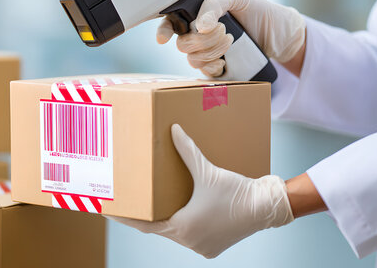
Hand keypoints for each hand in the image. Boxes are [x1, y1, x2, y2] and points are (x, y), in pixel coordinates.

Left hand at [109, 124, 293, 257]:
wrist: (267, 207)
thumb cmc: (236, 191)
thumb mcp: (207, 170)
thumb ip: (187, 151)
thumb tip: (173, 130)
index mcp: (182, 227)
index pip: (143, 224)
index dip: (125, 217)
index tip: (108, 211)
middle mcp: (190, 241)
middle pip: (158, 228)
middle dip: (145, 215)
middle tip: (130, 202)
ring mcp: (202, 246)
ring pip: (175, 232)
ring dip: (166, 219)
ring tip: (155, 204)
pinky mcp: (212, 247)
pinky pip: (190, 236)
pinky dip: (183, 224)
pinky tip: (180, 210)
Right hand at [157, 0, 305, 77]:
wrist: (283, 36)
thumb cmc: (262, 13)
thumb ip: (215, 5)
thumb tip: (199, 26)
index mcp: (200, 15)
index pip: (172, 22)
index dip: (164, 30)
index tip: (164, 39)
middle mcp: (200, 35)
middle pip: (182, 44)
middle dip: (202, 40)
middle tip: (224, 31)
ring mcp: (208, 53)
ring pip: (192, 60)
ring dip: (211, 52)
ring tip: (231, 42)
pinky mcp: (218, 69)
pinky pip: (205, 74)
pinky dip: (213, 68)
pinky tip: (225, 62)